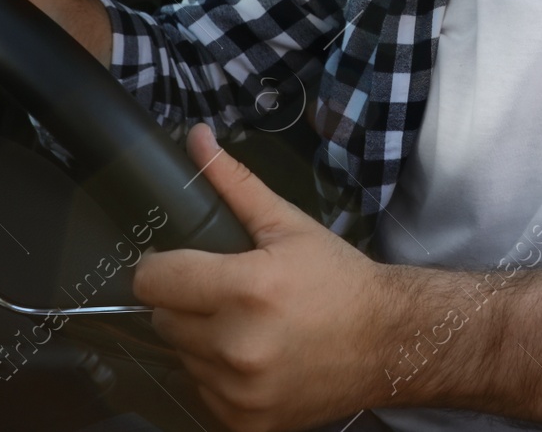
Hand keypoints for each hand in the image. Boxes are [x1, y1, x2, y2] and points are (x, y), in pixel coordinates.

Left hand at [134, 124, 396, 431]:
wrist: (388, 342)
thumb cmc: (339, 281)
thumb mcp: (289, 225)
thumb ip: (234, 182)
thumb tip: (196, 138)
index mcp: (247, 289)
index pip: (153, 281)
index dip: (161, 267)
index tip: (180, 265)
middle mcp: (238, 346)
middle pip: (163, 319)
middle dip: (186, 302)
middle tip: (227, 293)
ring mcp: (240, 391)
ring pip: (181, 357)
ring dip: (202, 340)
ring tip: (246, 326)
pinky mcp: (245, 423)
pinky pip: (201, 393)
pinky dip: (219, 376)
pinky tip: (254, 358)